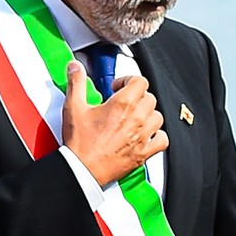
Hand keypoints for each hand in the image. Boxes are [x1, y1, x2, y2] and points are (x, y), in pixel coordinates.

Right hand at [62, 60, 166, 185]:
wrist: (82, 168)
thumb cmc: (80, 142)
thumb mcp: (73, 107)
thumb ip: (76, 83)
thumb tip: (76, 67)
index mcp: (122, 105)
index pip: (140, 82)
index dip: (128, 80)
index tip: (118, 87)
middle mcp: (137, 119)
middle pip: (149, 97)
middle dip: (136, 96)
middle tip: (122, 101)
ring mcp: (142, 136)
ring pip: (158, 116)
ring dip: (147, 113)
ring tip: (133, 116)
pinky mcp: (144, 152)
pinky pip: (162, 139)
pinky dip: (157, 135)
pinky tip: (145, 134)